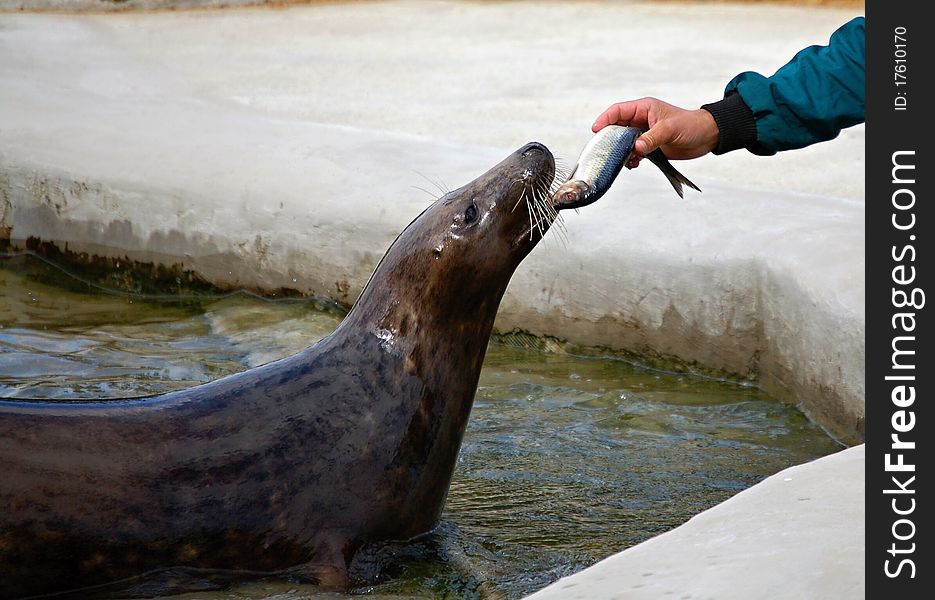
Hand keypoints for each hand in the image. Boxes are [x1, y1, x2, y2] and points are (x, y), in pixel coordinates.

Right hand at [592, 97, 718, 166]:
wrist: (706, 137)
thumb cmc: (691, 125)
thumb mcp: (670, 129)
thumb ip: (651, 138)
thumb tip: (635, 149)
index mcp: (643, 108)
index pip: (617, 111)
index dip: (605, 120)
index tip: (595, 130)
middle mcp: (641, 120)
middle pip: (617, 128)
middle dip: (611, 139)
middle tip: (607, 150)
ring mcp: (644, 134)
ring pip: (624, 143)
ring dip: (621, 152)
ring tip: (625, 160)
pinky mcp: (649, 146)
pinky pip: (633, 153)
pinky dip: (631, 159)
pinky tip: (634, 164)